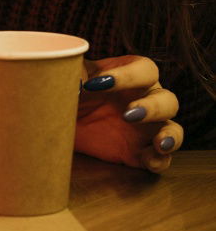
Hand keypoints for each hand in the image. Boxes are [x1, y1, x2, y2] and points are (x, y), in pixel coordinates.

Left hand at [75, 55, 183, 172]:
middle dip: (152, 107)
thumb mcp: (70, 78)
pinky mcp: (140, 153)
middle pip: (166, 99)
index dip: (127, 75)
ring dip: (169, 135)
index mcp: (130, 75)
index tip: (98, 83)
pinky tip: (149, 161)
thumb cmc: (69, 91)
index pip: (144, 70)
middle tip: (128, 114)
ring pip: (173, 128)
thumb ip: (77, 74)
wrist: (58, 122)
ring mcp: (146, 128)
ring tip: (159, 143)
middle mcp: (145, 99)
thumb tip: (79, 78)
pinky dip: (160, 160)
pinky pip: (161, 158)